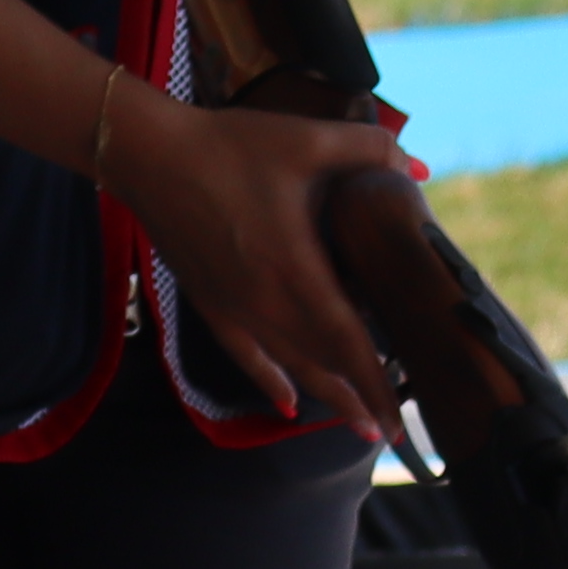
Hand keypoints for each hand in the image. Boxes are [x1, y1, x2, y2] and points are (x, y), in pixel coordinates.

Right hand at [102, 87, 409, 428]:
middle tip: (393, 429)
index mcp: (295, 270)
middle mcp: (264, 303)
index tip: (399, 421)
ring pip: (290, 366)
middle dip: (359, 398)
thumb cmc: (231, 147)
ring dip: (326, 395)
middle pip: (323, 365)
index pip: (347, 343)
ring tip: (357, 423)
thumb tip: (418, 166)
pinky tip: (290, 404)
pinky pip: (247, 355)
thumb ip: (370, 150)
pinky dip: (272, 381)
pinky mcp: (211, 304)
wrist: (149, 156)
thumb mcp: (309, 139)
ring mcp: (234, 308)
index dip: (376, 384)